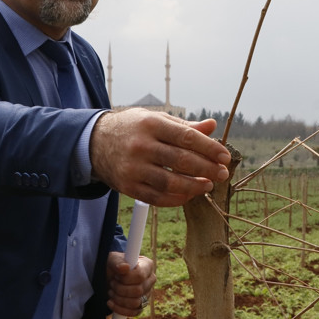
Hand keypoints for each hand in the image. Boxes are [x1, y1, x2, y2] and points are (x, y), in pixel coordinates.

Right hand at [90, 109, 230, 206]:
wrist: (94, 142)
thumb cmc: (132, 129)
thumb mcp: (156, 120)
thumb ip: (184, 126)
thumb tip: (212, 125)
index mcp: (151, 124)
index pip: (187, 137)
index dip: (209, 148)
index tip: (225, 157)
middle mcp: (141, 145)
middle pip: (181, 160)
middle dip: (206, 169)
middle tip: (222, 174)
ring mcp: (133, 167)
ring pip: (170, 182)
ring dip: (193, 186)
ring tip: (208, 185)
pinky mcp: (127, 186)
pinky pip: (156, 197)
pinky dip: (176, 199)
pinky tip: (188, 195)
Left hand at [106, 252, 156, 316]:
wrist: (110, 275)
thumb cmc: (114, 265)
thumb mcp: (113, 260)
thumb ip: (118, 262)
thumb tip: (124, 267)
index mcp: (148, 265)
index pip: (140, 276)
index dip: (125, 279)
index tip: (116, 276)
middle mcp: (151, 280)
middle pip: (138, 291)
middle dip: (120, 289)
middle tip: (112, 284)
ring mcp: (148, 293)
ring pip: (135, 303)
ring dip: (119, 299)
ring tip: (111, 292)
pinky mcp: (142, 305)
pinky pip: (134, 312)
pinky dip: (119, 309)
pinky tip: (110, 302)